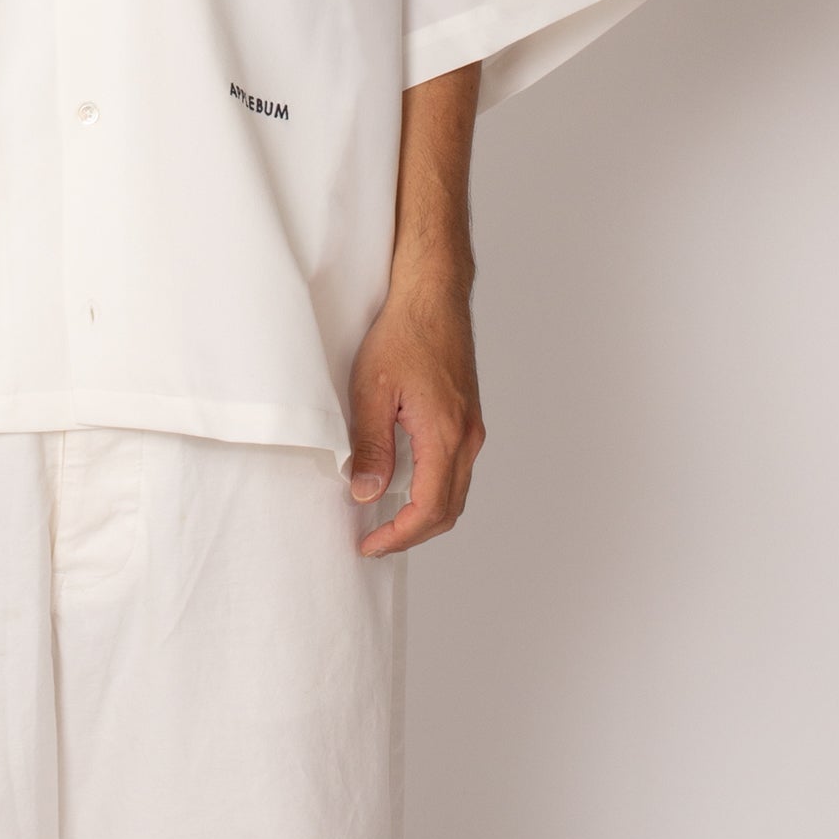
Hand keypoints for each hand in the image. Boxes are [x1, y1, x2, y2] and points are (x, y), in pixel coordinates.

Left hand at [347, 279, 484, 557]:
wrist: (433, 295)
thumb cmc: (404, 333)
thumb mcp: (372, 390)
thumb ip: (371, 446)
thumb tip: (367, 494)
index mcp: (445, 435)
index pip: (428, 510)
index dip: (398, 536)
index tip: (369, 544)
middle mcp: (466, 437)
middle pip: (448, 510)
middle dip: (412, 534)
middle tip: (375, 540)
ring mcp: (471, 427)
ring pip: (456, 491)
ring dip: (425, 514)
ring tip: (386, 518)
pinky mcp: (467, 417)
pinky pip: (456, 469)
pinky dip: (434, 490)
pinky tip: (405, 484)